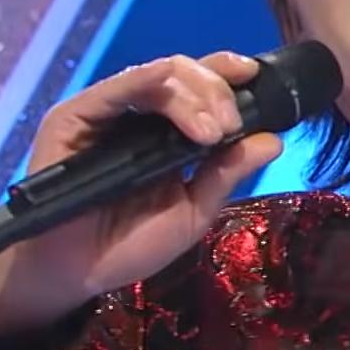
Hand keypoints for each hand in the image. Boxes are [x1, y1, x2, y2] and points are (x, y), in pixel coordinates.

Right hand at [0, 51, 282, 333]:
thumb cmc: (130, 244)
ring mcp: (106, 112)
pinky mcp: (74, 118)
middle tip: (231, 126)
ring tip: (213, 130)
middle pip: (184, 74)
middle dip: (217, 91)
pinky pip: (117, 89)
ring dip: (195, 94)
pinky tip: (176, 98)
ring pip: (158, 76)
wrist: (79, 274)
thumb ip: (228, 173)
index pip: (200, 87)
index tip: (257, 77)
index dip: (228, 76)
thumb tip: (274, 140)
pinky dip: (151, 84)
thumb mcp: (194, 211)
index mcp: (166, 130)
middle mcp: (137, 114)